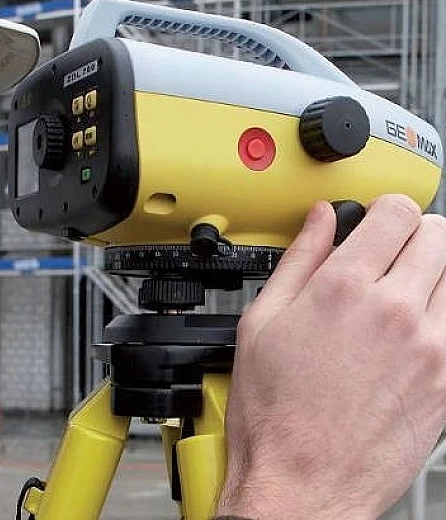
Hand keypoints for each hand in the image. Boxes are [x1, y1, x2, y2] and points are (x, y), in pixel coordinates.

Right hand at [216, 194, 445, 519]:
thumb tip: (319, 220)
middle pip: (437, 234)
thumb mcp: (262, 321)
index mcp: (344, 289)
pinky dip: (441, 314)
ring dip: (433, 271)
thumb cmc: (275, 410)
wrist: (302, 482)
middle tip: (389, 253)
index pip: (395, 213)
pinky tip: (413, 328)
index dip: (384, 208)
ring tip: (402, 290)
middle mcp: (396, 312)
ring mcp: (432, 348)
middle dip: (412, 234)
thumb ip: (298, 259)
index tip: (375, 220)